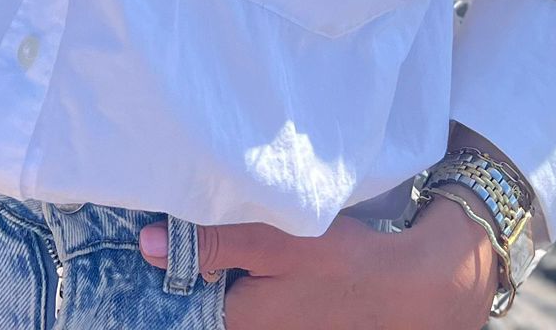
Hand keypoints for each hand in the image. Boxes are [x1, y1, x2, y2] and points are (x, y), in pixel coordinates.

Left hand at [138, 192, 500, 329]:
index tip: (152, 242)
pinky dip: (243, 287)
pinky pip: (251, 308)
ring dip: (219, 278)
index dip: (166, 272)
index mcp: (236, 321)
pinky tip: (248, 264)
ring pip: (229, 305)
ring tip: (209, 242)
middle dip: (191, 274)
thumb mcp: (276, 241)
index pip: (180, 301)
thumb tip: (146, 244)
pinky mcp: (291, 325)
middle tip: (178, 234)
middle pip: (206, 304)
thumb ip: (213, 241)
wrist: (409, 289)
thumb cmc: (343, 263)